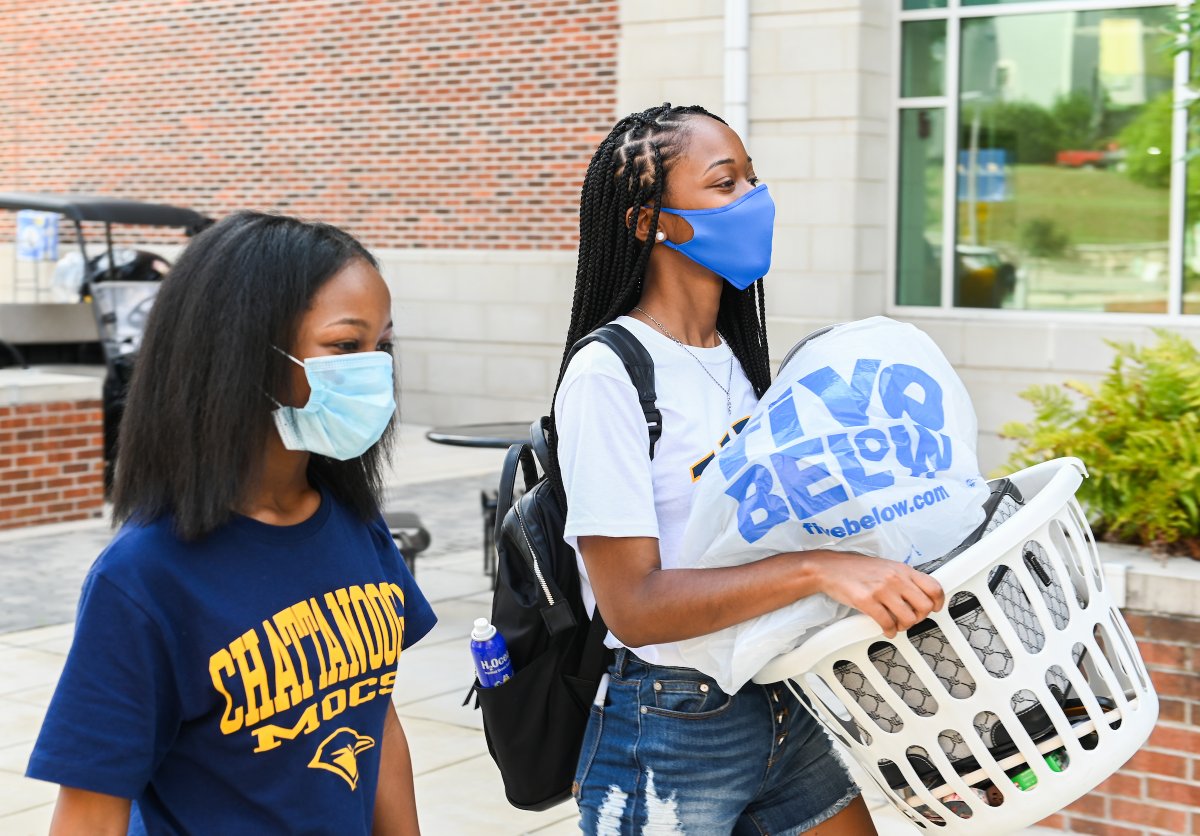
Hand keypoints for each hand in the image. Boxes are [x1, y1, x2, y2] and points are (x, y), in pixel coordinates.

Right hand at [807, 551, 944, 637]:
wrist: (829, 568)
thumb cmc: (855, 568)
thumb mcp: (885, 566)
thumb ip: (903, 578)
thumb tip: (919, 595)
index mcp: (902, 569)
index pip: (934, 587)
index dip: (938, 602)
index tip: (934, 608)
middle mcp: (895, 578)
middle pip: (924, 606)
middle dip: (919, 617)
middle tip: (911, 618)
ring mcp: (881, 589)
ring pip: (908, 618)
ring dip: (904, 627)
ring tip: (896, 624)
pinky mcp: (867, 601)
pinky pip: (887, 623)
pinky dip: (889, 631)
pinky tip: (886, 629)